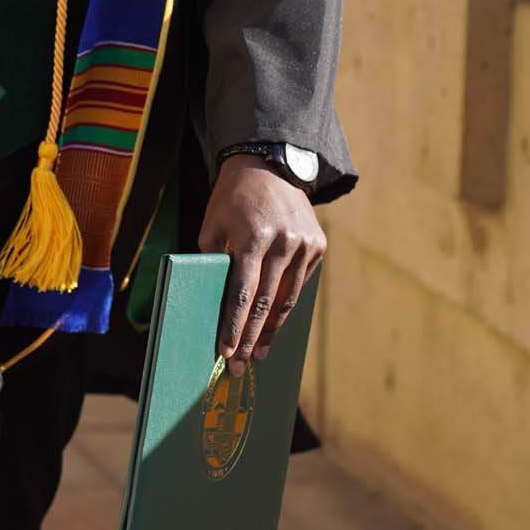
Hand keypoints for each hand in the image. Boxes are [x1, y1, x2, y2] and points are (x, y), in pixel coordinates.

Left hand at [197, 155, 325, 376]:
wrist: (270, 165)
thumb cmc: (232, 198)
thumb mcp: (213, 223)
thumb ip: (212, 260)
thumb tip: (212, 301)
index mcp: (253, 236)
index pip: (242, 292)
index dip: (234, 325)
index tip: (226, 351)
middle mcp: (283, 241)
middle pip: (265, 302)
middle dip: (252, 337)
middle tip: (241, 364)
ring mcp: (305, 244)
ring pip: (287, 298)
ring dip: (271, 329)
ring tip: (259, 353)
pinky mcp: (318, 245)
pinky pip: (299, 284)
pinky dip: (286, 305)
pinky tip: (273, 325)